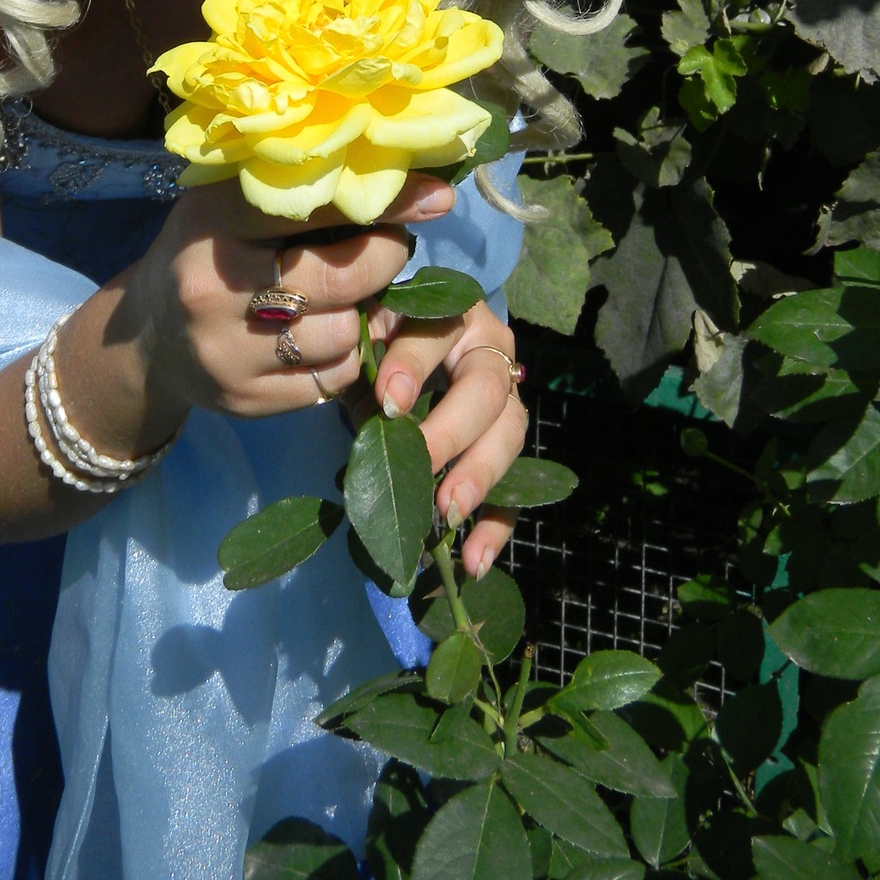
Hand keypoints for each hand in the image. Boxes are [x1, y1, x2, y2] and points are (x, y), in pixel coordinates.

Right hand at [135, 172, 455, 421]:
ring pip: (344, 334)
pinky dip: (348, 355)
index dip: (385, 201)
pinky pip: (332, 378)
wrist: (148, 337)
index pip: (313, 206)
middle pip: (341, 277)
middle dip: (384, 259)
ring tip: (355, 294)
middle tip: (392, 246)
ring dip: (366, 314)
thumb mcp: (229, 205)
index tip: (437, 196)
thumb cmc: (208, 252)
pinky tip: (332, 334)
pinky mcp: (245, 400)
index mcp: (210, 223)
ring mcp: (227, 352)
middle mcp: (212, 289)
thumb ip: (294, 192)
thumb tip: (398, 175)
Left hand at [369, 298, 526, 580]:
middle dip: (452, 433)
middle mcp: (490, 355)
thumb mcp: (369, 333)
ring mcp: (505, 403)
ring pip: (509, 438)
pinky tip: (471, 563)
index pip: (436, 338)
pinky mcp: (502, 450)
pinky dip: (494, 528)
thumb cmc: (381, 334)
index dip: (411, 368)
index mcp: (454, 316)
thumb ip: (365, 359)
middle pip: (486, 393)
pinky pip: (513, 490)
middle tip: (421, 467)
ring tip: (446, 514)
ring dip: (479, 479)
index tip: (387, 402)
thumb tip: (372, 414)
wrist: (406, 336)